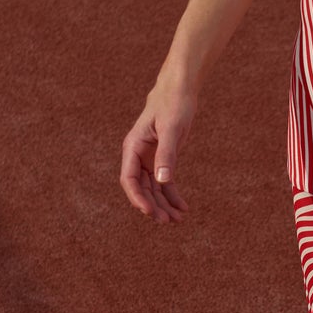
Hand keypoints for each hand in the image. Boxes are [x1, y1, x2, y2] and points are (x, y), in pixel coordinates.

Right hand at [120, 79, 196, 223]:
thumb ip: (167, 155)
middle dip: (153, 206)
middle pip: (141, 188)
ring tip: (178, 220)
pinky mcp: (161, 159)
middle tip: (167, 222)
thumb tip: (163, 181)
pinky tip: (183, 208)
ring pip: (153, 188)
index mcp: (133, 147)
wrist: (180, 90)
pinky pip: (164, 182)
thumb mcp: (171, 130)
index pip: (129, 179)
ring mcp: (148, 158)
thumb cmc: (173, 105)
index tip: (150, 212)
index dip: (137, 198)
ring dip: (164, 204)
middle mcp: (137, 155)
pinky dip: (172, 195)